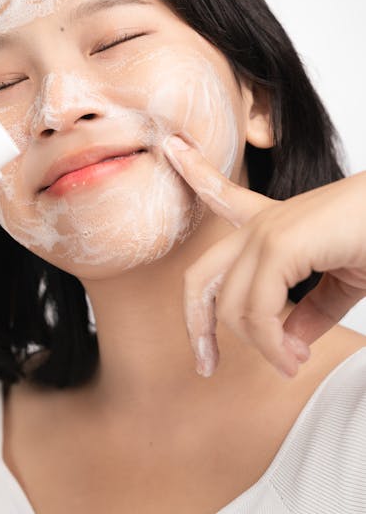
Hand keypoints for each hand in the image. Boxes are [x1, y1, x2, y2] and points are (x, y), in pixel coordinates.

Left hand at [162, 134, 365, 378]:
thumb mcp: (340, 284)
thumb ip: (309, 313)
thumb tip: (287, 345)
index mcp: (273, 225)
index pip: (222, 196)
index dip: (195, 172)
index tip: (174, 147)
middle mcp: (262, 226)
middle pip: (199, 278)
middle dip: (195, 326)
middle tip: (206, 366)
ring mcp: (266, 232)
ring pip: (230, 305)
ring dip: (260, 347)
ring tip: (290, 364)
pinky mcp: (280, 244)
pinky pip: (258, 309)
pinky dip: (272, 344)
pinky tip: (293, 359)